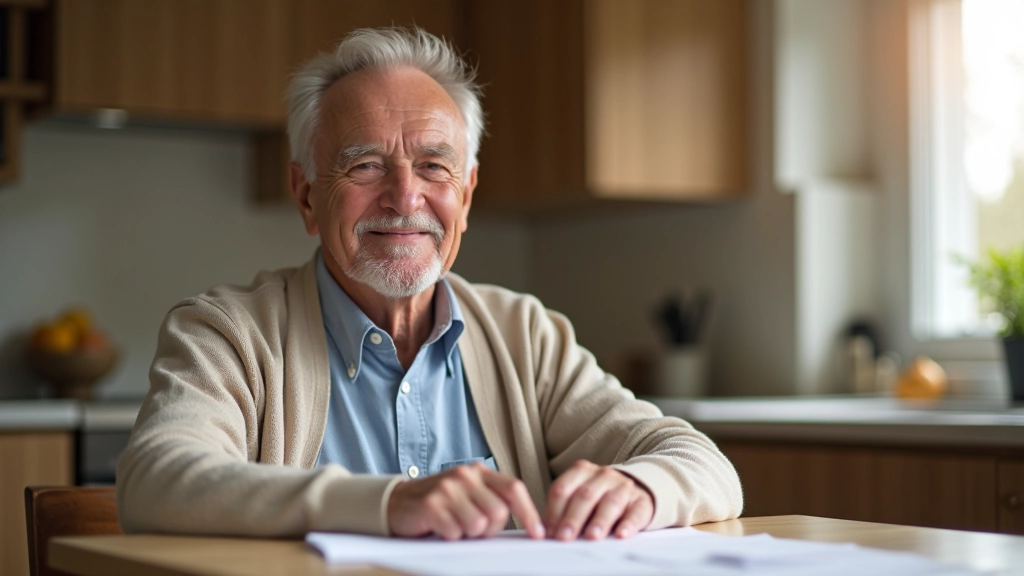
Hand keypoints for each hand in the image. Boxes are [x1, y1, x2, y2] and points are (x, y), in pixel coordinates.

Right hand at [387, 462, 544, 539]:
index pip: (514, 489)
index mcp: (479, 471)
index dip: (529, 513)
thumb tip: (527, 524)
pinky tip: (440, 527)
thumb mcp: (468, 493)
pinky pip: (455, 532)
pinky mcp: (431, 505)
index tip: (539, 533)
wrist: (397, 502)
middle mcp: (465, 476)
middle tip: (471, 527)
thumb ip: (492, 500)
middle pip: (498, 513)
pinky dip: (450, 536)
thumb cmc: (439, 502)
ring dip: (467, 534)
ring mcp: (448, 489)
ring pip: (478, 526)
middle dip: (489, 529)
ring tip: (454, 525)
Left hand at [545, 460, 653, 540]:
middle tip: (564, 537)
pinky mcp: (642, 501)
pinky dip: (628, 524)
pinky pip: (635, 512)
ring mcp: (623, 486)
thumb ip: (563, 513)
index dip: (554, 512)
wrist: (633, 492)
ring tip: (591, 537)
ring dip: (599, 521)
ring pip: (610, 502)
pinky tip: (621, 535)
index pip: (562, 489)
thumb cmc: (597, 500)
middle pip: (584, 496)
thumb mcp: (578, 499)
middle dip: (573, 518)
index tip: (549, 533)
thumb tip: (546, 535)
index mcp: (580, 471)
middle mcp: (602, 475)